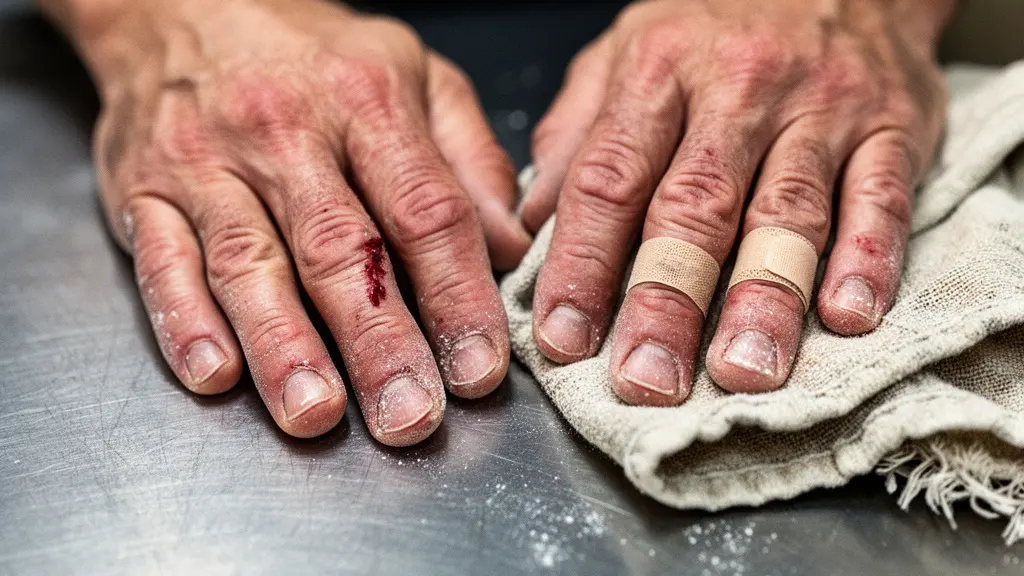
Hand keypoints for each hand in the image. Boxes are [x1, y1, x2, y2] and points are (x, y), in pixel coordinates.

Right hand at [65, 0, 530, 443]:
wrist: (185, 4)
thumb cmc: (316, 54)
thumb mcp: (417, 73)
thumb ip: (469, 160)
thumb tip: (512, 247)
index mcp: (368, 103)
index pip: (424, 210)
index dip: (456, 294)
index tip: (479, 365)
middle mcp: (286, 133)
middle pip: (338, 250)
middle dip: (377, 342)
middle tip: (409, 415)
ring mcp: (208, 164)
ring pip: (249, 266)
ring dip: (283, 348)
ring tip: (316, 414)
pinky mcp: (144, 191)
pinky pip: (162, 263)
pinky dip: (184, 323)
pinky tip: (215, 376)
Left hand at [521, 0, 952, 403]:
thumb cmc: (715, 23)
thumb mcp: (624, 53)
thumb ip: (576, 137)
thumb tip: (529, 228)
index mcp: (657, 73)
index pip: (609, 180)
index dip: (581, 264)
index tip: (562, 339)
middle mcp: (737, 90)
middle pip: (693, 209)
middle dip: (665, 301)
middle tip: (645, 378)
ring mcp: (821, 108)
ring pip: (787, 213)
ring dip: (764, 299)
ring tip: (742, 369)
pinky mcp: (893, 126)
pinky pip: (880, 197)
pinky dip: (868, 258)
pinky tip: (847, 316)